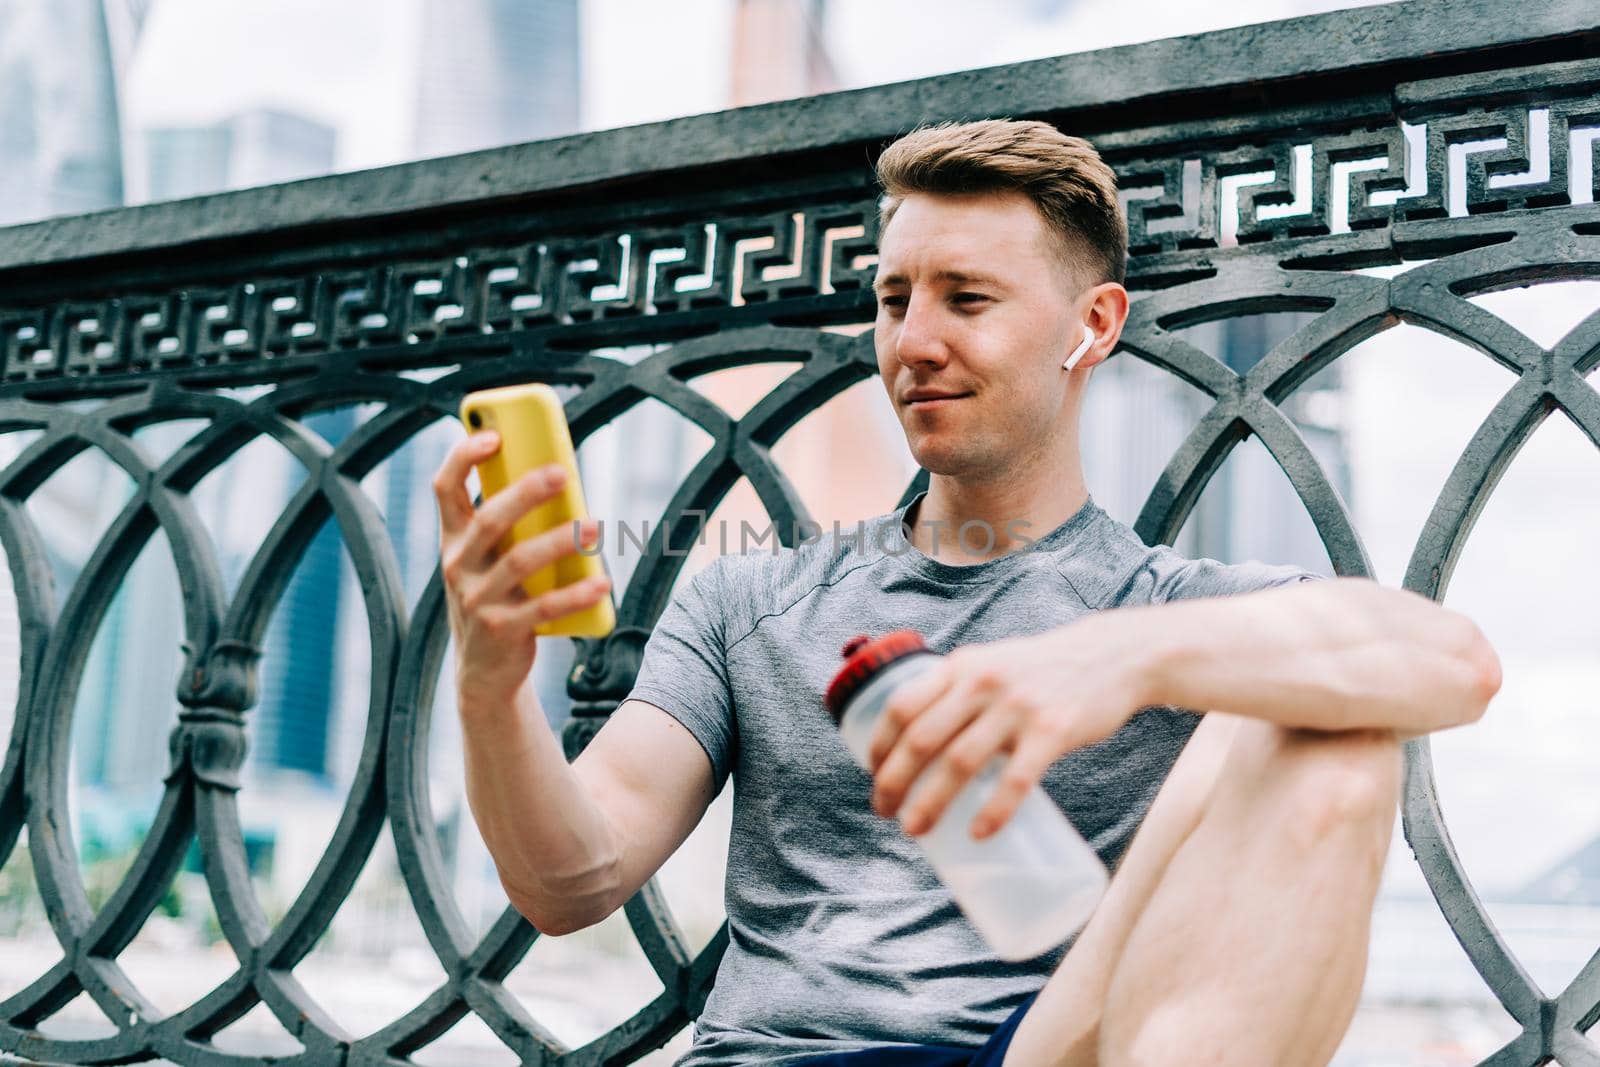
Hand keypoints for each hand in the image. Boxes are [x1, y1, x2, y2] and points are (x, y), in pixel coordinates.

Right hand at [433, 430, 610, 708]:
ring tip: (594, 527)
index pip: (444, 488)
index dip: (463, 457)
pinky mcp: (501, 630)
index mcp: (453, 539)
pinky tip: (602, 582)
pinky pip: (542, 608)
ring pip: (519, 561)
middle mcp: (457, 566)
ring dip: (560, 541)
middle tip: (562, 473)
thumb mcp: (490, 559)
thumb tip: (560, 479)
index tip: (493, 434)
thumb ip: (512, 524)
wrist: (483, 670)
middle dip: (525, 493)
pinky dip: (576, 594)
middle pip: (490, 520)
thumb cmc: (496, 597)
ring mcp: (477, 600)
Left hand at [866, 615, 1154, 839]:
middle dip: (894, 781)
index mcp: (961, 667)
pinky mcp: (1053, 731)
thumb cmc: (1043, 671)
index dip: (879, 745)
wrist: (1113, 656)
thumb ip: (960, 692)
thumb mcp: (992, 664)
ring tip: (915, 829)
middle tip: (884, 812)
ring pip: (960, 763)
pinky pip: (1016, 779)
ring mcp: (1017, 707)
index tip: (873, 775)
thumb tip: (922, 745)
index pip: (902, 706)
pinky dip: (993, 811)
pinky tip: (977, 834)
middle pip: (921, 739)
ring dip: (930, 802)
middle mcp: (982, 683)